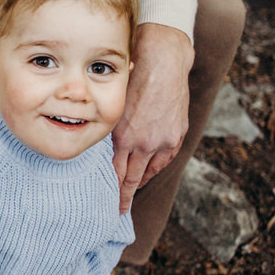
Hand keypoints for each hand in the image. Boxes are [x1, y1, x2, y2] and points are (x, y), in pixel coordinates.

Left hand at [113, 22, 193, 213]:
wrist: (162, 63)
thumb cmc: (131, 79)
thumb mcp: (112, 106)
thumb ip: (108, 129)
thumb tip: (98, 146)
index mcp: (123, 136)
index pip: (115, 173)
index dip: (111, 190)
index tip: (108, 204)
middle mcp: (143, 143)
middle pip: (131, 179)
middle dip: (123, 196)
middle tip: (118, 211)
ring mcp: (162, 141)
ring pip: (148, 172)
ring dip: (138, 183)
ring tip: (129, 195)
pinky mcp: (176, 136)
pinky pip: (164, 161)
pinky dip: (154, 169)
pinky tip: (147, 173)